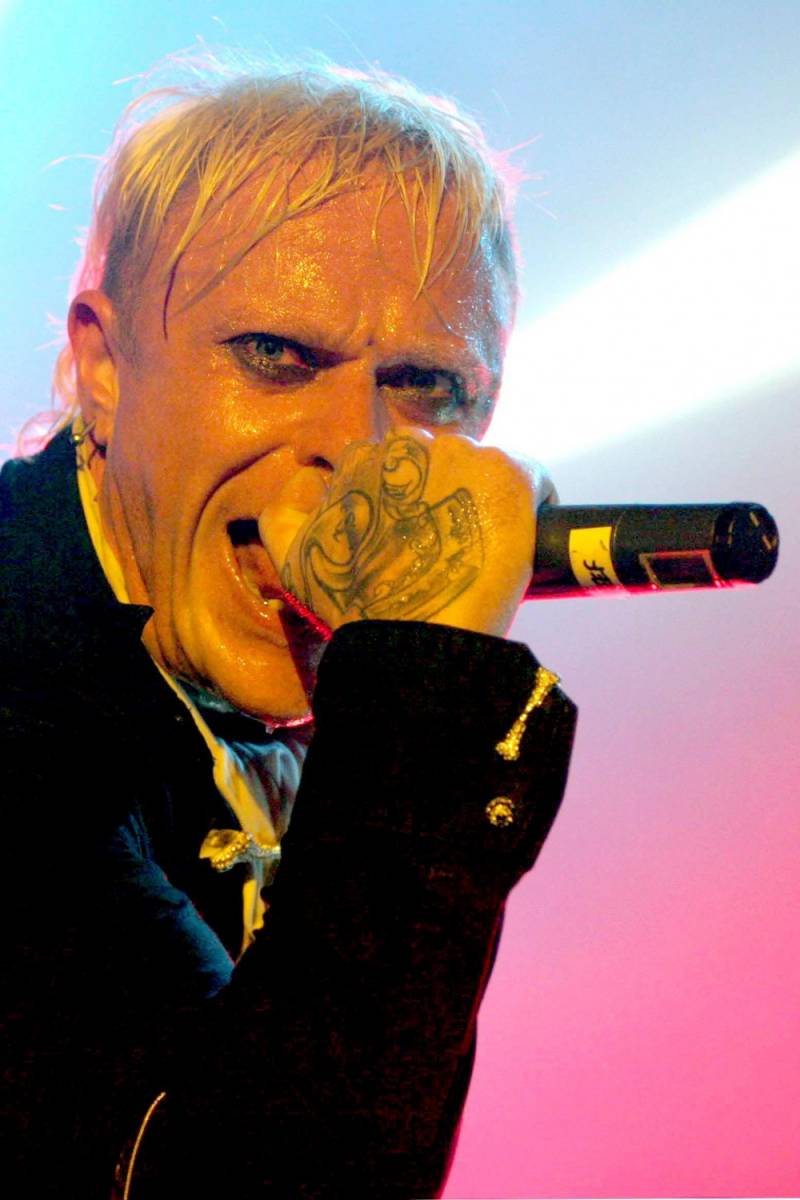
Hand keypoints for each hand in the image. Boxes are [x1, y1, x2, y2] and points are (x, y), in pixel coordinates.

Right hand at [259, 428, 552, 637]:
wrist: (413, 636)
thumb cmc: (355, 606)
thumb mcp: (293, 558)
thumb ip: (284, 511)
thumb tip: (310, 481)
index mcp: (364, 460)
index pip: (396, 463)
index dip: (411, 499)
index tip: (419, 534)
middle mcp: (411, 447)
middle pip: (444, 460)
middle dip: (449, 492)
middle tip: (453, 545)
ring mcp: (464, 457)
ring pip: (485, 469)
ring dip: (487, 498)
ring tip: (486, 546)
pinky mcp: (509, 474)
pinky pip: (533, 479)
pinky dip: (535, 504)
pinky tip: (525, 538)